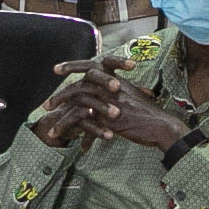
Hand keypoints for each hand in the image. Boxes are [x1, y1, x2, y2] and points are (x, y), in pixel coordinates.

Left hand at [37, 62, 186, 150]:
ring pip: (79, 104)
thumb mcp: (132, 97)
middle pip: (79, 85)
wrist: (161, 126)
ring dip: (63, 118)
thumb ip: (117, 94)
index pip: (90, 65)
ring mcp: (110, 101)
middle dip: (60, 95)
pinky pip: (88, 124)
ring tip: (52, 128)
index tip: (56, 69)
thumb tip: (102, 97)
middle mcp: (111, 87)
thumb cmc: (149, 114)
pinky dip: (77, 133)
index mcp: (115, 79)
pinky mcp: (110, 118)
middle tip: (47, 105)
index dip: (72, 65)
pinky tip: (72, 143)